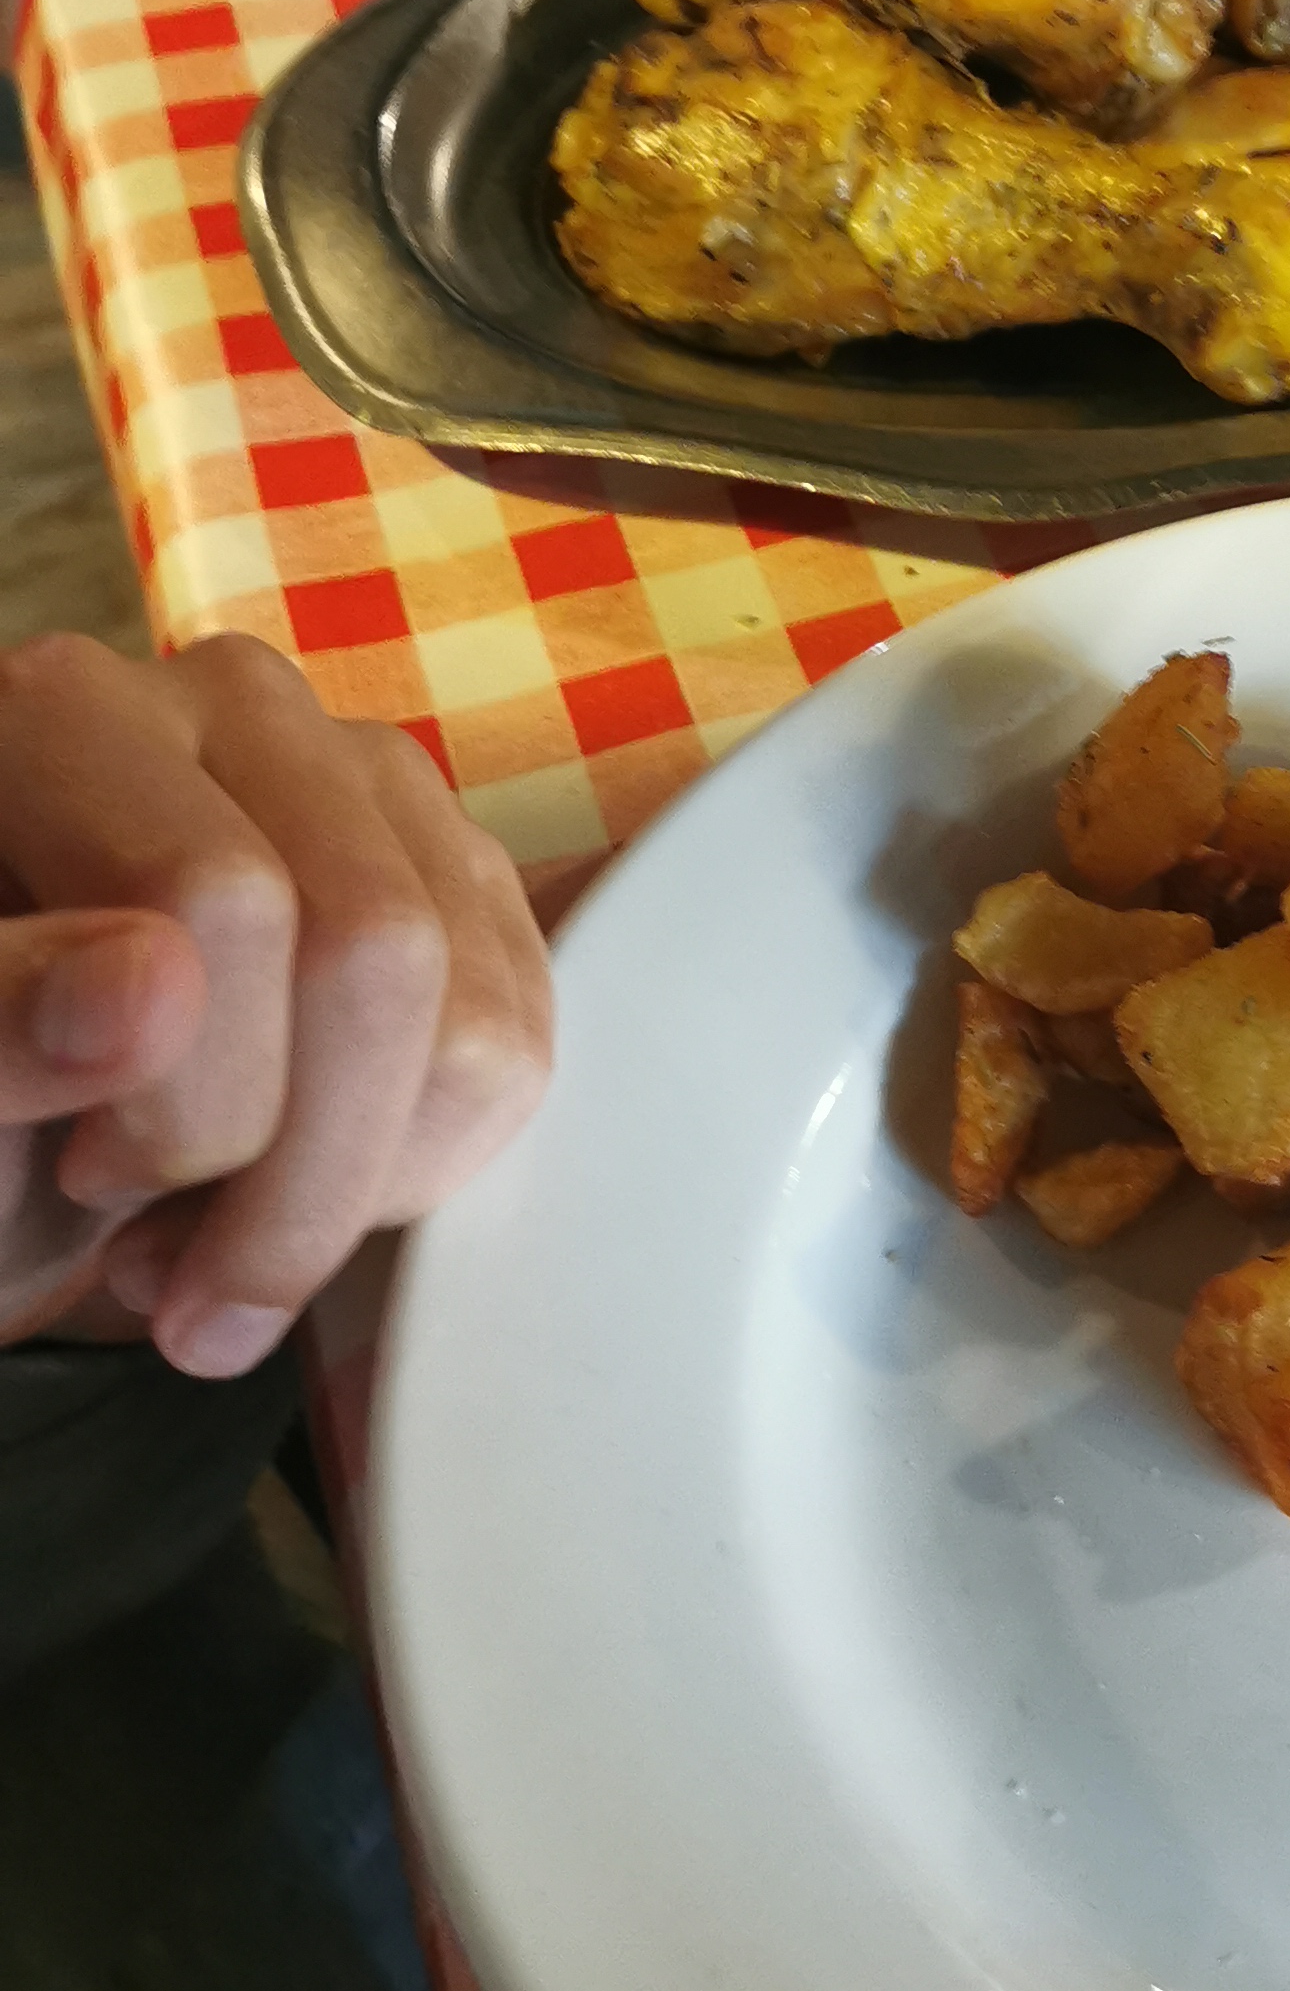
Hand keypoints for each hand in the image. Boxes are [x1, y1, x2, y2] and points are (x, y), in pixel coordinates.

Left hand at [0, 634, 550, 1374]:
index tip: (93, 1183)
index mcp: (69, 718)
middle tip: (170, 1280)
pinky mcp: (452, 872)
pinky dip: (421, 1173)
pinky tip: (295, 1203)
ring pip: (472, 1008)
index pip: (224, 899)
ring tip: (213, 1250)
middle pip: (376, 947)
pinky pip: (520, 1041)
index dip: (186, 1097)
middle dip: (294, 1174)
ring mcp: (366, 782)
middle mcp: (235, 710)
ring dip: (354, 1195)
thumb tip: (151, 992)